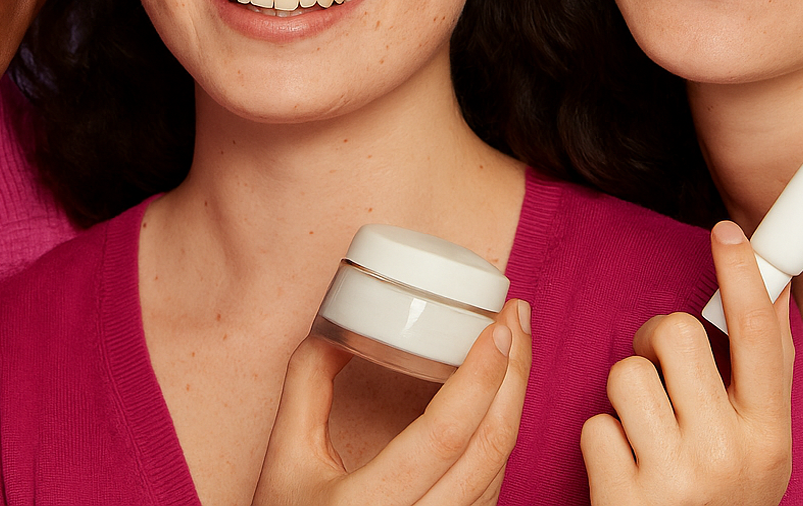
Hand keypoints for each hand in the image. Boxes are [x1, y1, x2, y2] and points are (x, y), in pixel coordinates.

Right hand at [253, 299, 532, 505]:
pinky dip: (500, 434)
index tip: (499, 326)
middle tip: (517, 316)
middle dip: (515, 374)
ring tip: (515, 345)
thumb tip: (343, 323)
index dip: (480, 376)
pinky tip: (500, 397)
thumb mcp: (285, 457)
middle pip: (490, 447)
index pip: (444, 434)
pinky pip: (491, 486)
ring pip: (500, 468)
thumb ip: (308, 384)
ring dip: (515, 401)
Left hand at [581, 221, 792, 505]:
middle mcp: (730, 454)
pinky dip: (602, 442)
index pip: (760, 335)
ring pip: (624, 373)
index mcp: (770, 435)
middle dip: (655, 344)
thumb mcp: (760, 446)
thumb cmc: (722, 500)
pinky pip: (594, 423)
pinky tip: (625, 470)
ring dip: (626, 397)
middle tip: (662, 378)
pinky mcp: (625, 497)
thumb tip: (776, 289)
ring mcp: (677, 477)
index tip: (729, 233)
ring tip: (646, 434)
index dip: (744, 276)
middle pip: (672, 334)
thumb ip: (766, 371)